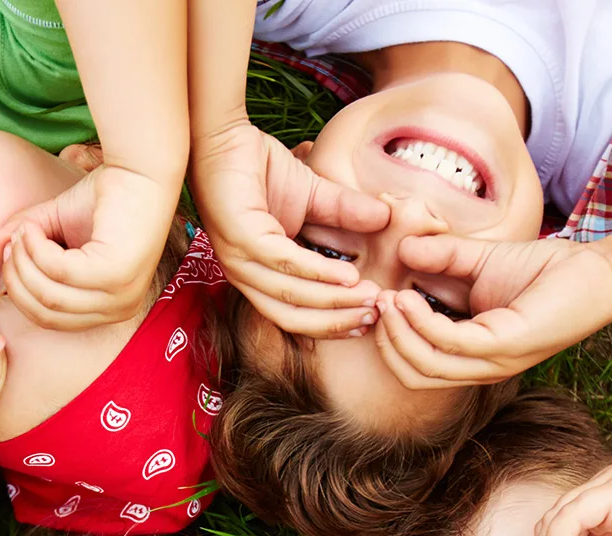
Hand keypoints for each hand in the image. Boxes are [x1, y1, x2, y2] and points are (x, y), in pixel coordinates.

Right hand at [0, 162, 179, 330]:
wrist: (140, 170)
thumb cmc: (103, 197)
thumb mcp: (54, 225)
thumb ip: (25, 240)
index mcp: (108, 308)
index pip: (50, 319)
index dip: (20, 290)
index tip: (10, 253)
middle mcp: (118, 309)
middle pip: (46, 312)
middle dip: (18, 277)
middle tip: (13, 241)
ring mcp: (121, 296)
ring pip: (49, 295)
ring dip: (25, 260)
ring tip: (25, 230)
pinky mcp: (117, 275)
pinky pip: (60, 272)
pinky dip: (38, 249)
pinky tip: (36, 227)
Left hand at [191, 121, 387, 335]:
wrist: (226, 136)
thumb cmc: (260, 168)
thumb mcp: (312, 196)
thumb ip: (344, 212)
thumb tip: (385, 219)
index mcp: (258, 275)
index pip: (295, 315)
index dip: (332, 323)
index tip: (369, 321)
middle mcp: (245, 275)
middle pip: (292, 317)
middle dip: (336, 320)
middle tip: (374, 315)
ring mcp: (239, 259)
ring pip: (290, 295)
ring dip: (333, 301)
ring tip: (368, 297)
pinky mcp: (241, 236)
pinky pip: (284, 262)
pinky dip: (318, 272)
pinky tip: (348, 275)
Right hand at [371, 234, 611, 386]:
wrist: (599, 270)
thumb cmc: (547, 271)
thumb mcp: (480, 261)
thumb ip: (443, 258)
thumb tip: (402, 247)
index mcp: (472, 356)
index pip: (415, 367)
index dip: (388, 339)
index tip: (377, 301)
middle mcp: (480, 368)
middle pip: (413, 374)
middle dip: (386, 341)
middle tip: (376, 303)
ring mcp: (493, 362)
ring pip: (425, 365)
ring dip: (398, 333)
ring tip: (389, 298)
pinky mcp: (506, 346)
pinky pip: (449, 343)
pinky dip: (422, 322)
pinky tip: (409, 296)